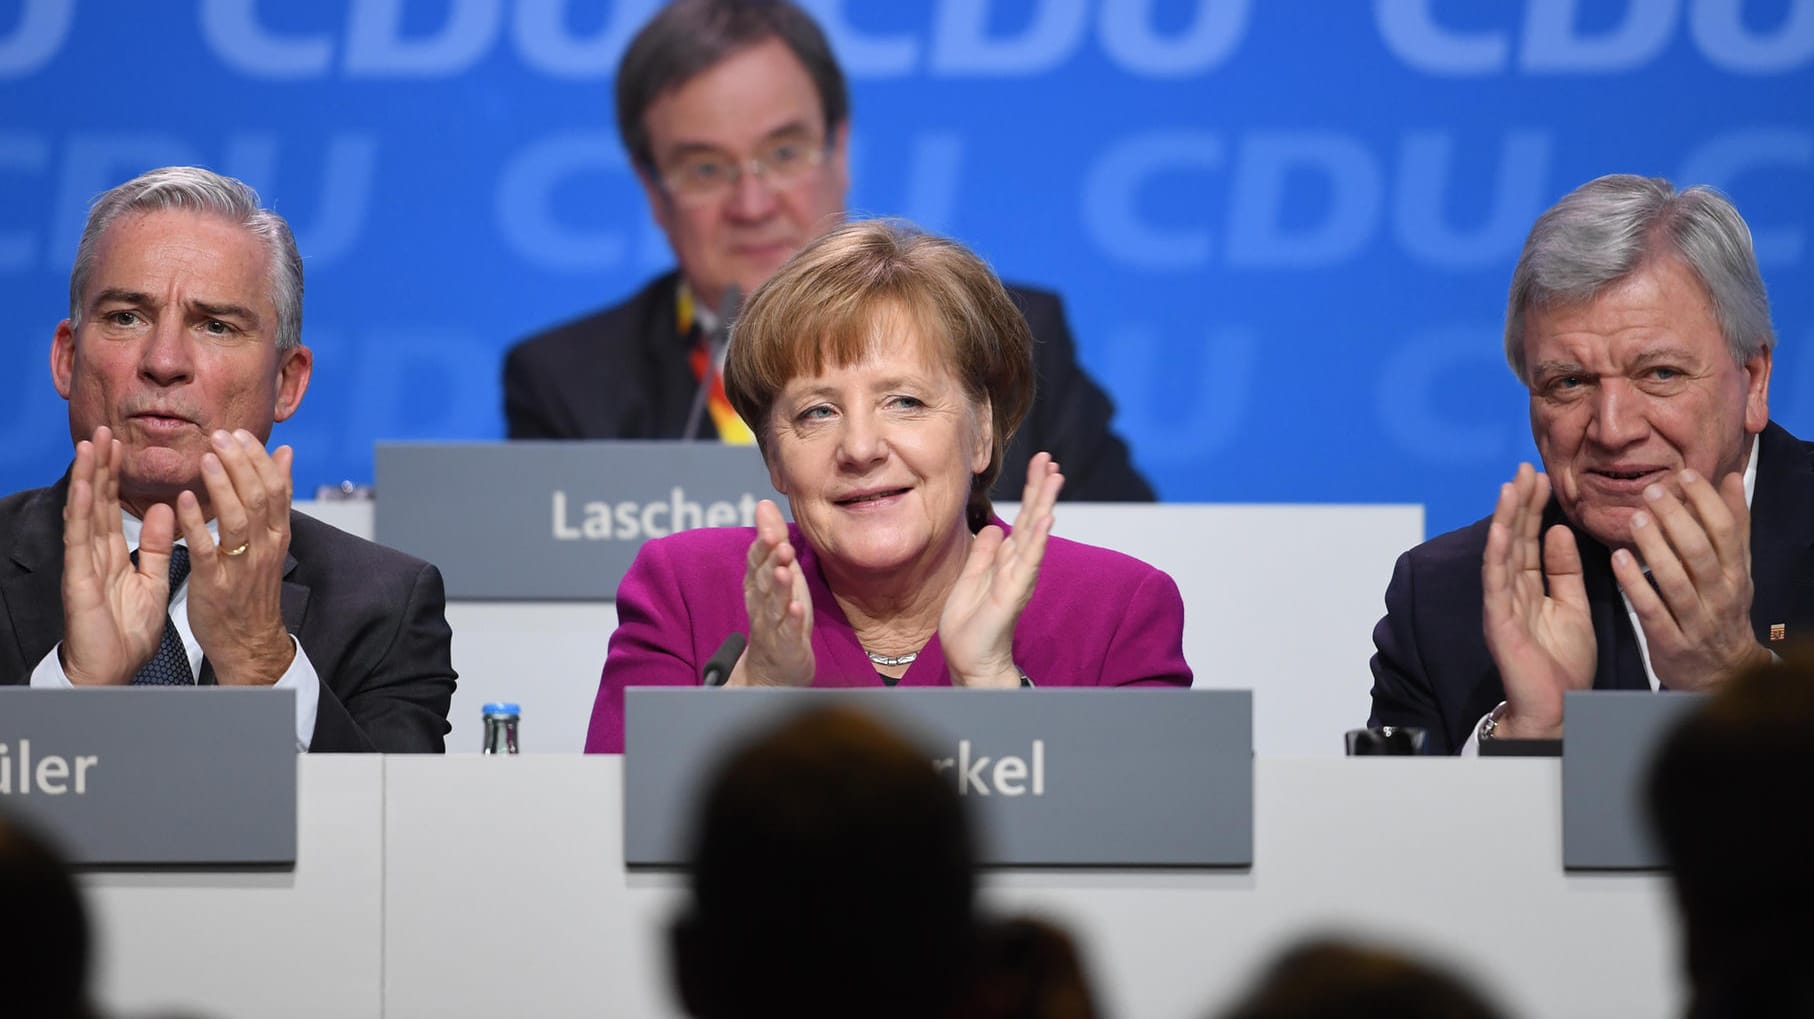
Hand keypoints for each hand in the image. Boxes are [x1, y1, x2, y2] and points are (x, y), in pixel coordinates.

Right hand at [59, 427, 178, 683]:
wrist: (113, 667)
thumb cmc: (127, 628)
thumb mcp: (151, 578)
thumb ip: (157, 545)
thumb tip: (166, 509)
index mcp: (113, 551)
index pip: (115, 505)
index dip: (117, 474)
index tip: (122, 442)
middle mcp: (96, 551)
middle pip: (98, 501)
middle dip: (100, 466)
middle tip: (103, 430)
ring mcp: (85, 562)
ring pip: (86, 512)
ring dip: (88, 478)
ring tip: (90, 445)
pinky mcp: (79, 578)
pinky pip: (81, 540)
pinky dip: (83, 512)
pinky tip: (86, 487)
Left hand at [176, 429, 295, 685]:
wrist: (249, 641)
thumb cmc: (253, 588)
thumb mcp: (271, 539)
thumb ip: (276, 497)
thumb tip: (284, 454)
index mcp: (277, 534)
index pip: (277, 488)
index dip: (259, 458)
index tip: (239, 434)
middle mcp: (264, 546)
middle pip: (260, 497)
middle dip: (241, 463)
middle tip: (220, 436)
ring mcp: (242, 565)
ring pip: (238, 519)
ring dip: (223, 486)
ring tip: (206, 458)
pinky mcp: (216, 583)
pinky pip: (207, 550)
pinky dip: (197, 524)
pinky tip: (184, 500)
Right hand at [727, 499, 813, 686]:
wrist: (774, 669)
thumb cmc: (780, 613)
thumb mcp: (779, 573)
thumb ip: (771, 540)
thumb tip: (764, 502)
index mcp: (758, 585)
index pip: (755, 562)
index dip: (761, 546)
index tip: (770, 528)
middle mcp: (760, 603)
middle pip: (762, 580)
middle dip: (769, 560)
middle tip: (778, 542)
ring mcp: (771, 626)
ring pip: (772, 605)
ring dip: (778, 587)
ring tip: (785, 571)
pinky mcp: (786, 647)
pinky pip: (787, 632)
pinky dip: (791, 620)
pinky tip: (796, 608)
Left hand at [940, 452, 1064, 687]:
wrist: (969, 660)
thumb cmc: (971, 625)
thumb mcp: (971, 578)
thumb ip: (984, 554)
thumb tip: (993, 529)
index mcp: (1006, 560)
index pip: (1022, 518)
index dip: (1030, 491)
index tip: (1040, 463)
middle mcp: (1017, 565)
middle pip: (1032, 519)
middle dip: (1040, 489)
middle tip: (1050, 460)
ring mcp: (1018, 578)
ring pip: (1035, 535)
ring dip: (1044, 505)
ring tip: (1054, 478)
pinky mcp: (1013, 594)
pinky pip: (1029, 563)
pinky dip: (1039, 540)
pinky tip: (1047, 520)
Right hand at [1481, 464, 1595, 738]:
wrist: (1558, 706)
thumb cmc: (1563, 664)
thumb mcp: (1573, 607)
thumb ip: (1564, 571)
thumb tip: (1559, 531)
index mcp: (1529, 587)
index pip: (1529, 539)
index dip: (1534, 508)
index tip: (1542, 476)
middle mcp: (1510, 590)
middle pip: (1513, 538)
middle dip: (1519, 503)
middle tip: (1526, 468)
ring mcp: (1501, 604)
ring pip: (1502, 553)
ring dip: (1505, 519)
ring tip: (1511, 487)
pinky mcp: (1498, 621)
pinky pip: (1497, 581)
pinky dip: (1498, 553)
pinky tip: (1502, 529)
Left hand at [1611, 468, 1770, 689]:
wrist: (1722, 674)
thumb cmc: (1721, 609)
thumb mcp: (1734, 569)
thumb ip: (1732, 525)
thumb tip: (1729, 477)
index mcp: (1735, 573)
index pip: (1726, 531)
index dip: (1706, 501)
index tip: (1684, 475)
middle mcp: (1719, 595)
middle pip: (1700, 551)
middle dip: (1677, 518)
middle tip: (1652, 490)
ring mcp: (1695, 620)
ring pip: (1676, 580)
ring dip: (1655, 547)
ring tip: (1635, 519)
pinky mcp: (1670, 641)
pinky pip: (1651, 610)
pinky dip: (1635, 584)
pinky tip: (1617, 560)